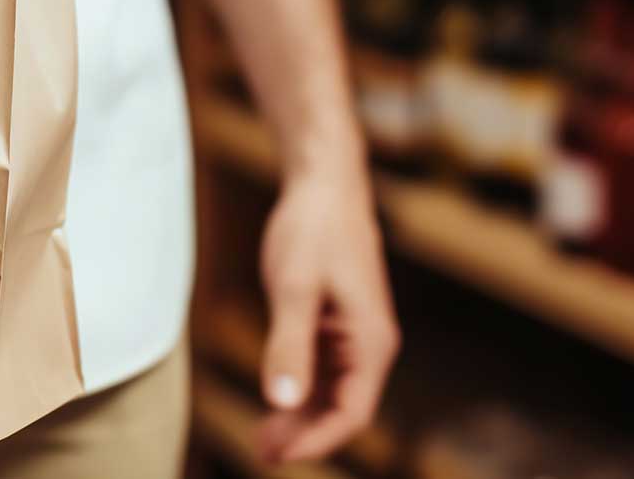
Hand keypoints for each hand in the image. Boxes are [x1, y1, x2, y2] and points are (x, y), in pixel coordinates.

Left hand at [256, 158, 398, 464]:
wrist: (324, 181)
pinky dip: (299, 388)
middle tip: (261, 453)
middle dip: (305, 435)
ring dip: (300, 416)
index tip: (279, 456)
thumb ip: (288, 345)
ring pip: (330, 391)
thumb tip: (281, 401)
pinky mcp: (336, 322)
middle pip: (342, 409)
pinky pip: (321, 369)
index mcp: (372, 342)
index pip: (352, 413)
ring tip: (261, 439)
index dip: (318, 441)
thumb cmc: (314, 228)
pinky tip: (273, 401)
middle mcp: (369, 344)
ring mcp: (353, 334)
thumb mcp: (294, 288)